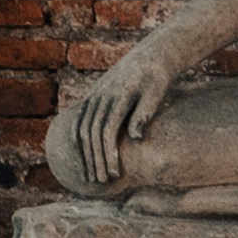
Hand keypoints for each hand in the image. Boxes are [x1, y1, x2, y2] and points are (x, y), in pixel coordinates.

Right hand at [48, 46, 184, 193]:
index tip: (113, 175)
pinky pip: (81, 120)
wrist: (151, 56)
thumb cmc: (158, 78)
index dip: (107, 154)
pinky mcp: (94, 97)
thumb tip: (134, 138)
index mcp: (117, 96)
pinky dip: (79, 139)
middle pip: (90, 133)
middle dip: (93, 159)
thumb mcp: (156, 93)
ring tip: (89, 174)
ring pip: (82, 128)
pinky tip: (81, 154)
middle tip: (99, 182)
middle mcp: (101, 96)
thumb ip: (144, 114)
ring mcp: (95, 96)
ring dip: (84, 152)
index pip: (106, 131)